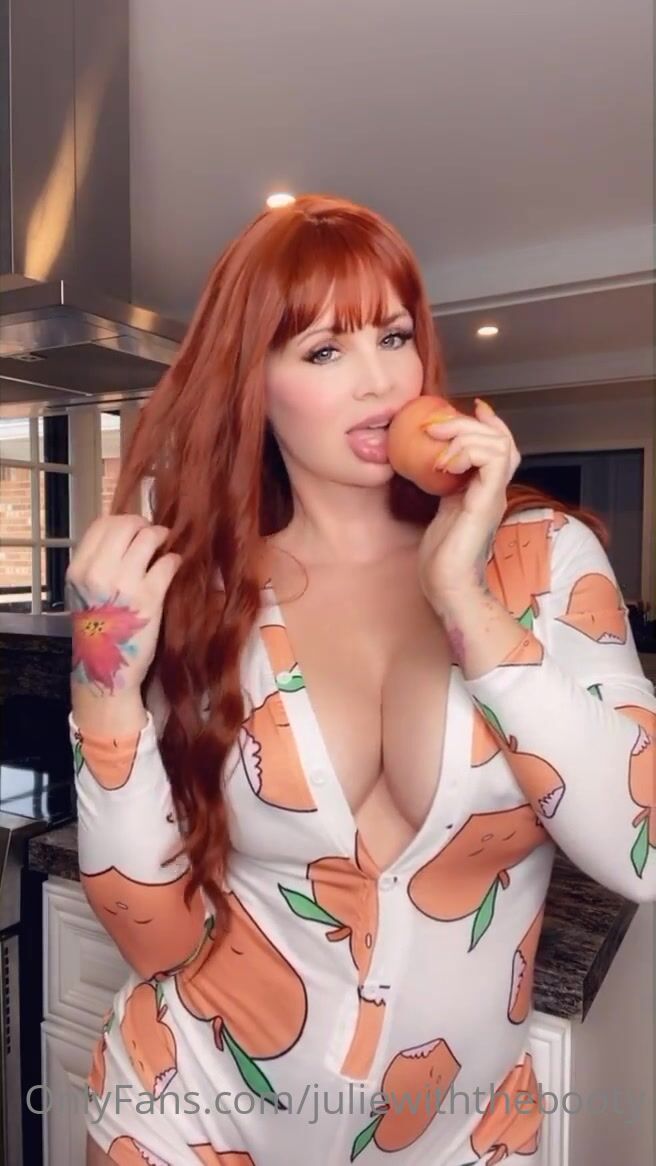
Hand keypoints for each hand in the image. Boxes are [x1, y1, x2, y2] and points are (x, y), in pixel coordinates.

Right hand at [65, 515, 180, 695]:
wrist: (106, 669)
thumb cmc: (98, 630)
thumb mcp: (84, 591)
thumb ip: (98, 562)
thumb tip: (127, 532)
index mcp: (78, 569)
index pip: (101, 524)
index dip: (122, 520)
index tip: (134, 528)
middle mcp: (98, 572)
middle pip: (126, 525)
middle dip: (144, 525)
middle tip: (153, 534)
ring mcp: (124, 584)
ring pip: (147, 538)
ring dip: (160, 537)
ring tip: (164, 544)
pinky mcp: (149, 597)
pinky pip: (167, 563)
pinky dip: (173, 559)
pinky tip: (173, 564)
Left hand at [417, 399, 520, 607]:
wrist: (446, 587)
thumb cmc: (440, 556)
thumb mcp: (441, 509)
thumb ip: (446, 485)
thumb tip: (435, 460)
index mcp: (486, 490)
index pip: (501, 446)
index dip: (490, 423)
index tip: (471, 407)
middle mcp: (495, 490)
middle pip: (500, 440)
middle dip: (467, 423)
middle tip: (434, 426)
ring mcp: (493, 496)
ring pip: (499, 445)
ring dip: (464, 435)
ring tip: (436, 444)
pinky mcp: (485, 503)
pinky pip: (491, 461)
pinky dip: (468, 451)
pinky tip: (444, 463)